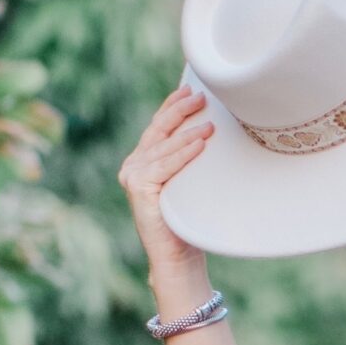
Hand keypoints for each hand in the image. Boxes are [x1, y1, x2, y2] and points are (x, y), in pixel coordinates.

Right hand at [119, 80, 216, 296]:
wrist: (177, 255)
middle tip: (201, 97)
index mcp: (141, 161)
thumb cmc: (187, 221)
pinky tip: (200, 144)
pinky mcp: (138, 189)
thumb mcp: (187, 182)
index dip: (171, 106)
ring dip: (188, 133)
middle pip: (158, 131)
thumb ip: (186, 160)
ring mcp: (132, 177)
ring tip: (210, 124)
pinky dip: (184, 154)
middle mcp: (133, 166)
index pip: (157, 126)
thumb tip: (212, 130)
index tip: (188, 89)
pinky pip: (166, 166)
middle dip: (179, 111)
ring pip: (164, 147)